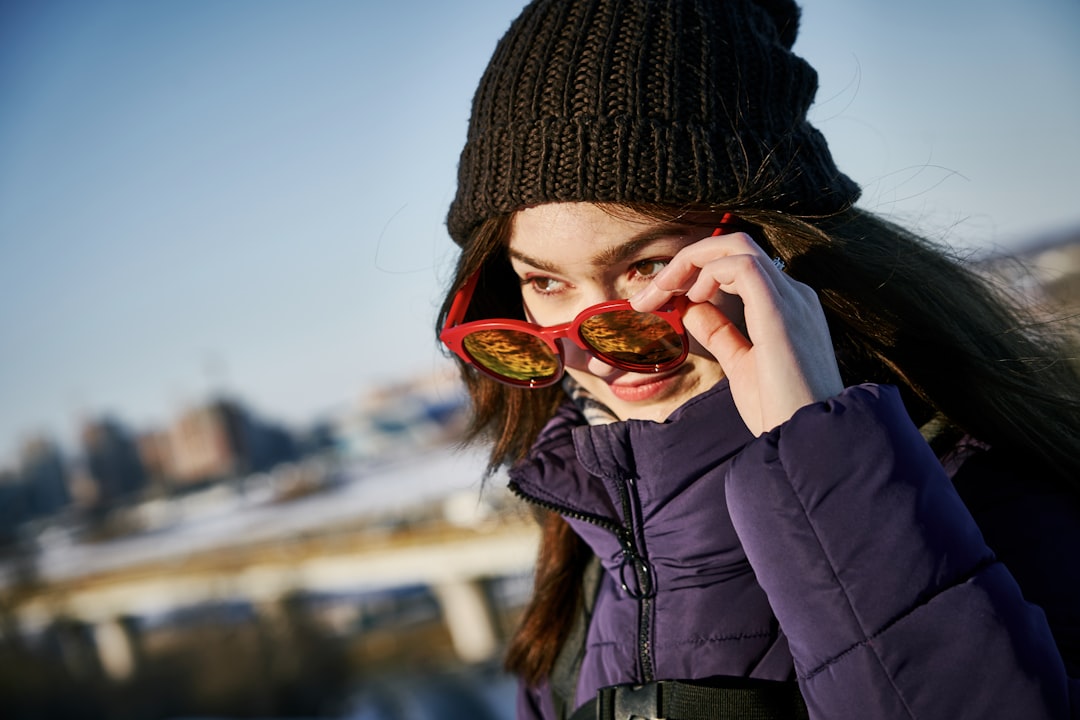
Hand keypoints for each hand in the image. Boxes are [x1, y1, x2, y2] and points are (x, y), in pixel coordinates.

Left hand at [630, 230, 843, 435]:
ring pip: (736, 246)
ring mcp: (791, 299)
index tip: (659, 300)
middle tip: (652, 291)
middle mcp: (793, 295)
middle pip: (735, 246)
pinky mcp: (781, 310)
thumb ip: (720, 332)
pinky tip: (691, 298)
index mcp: (787, 307)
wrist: (807, 441)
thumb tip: (691, 308)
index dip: (694, 273)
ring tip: (662, 293)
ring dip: (689, 263)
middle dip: (687, 260)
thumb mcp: (741, 365)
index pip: (738, 266)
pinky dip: (708, 272)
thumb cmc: (781, 412)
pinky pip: (741, 265)